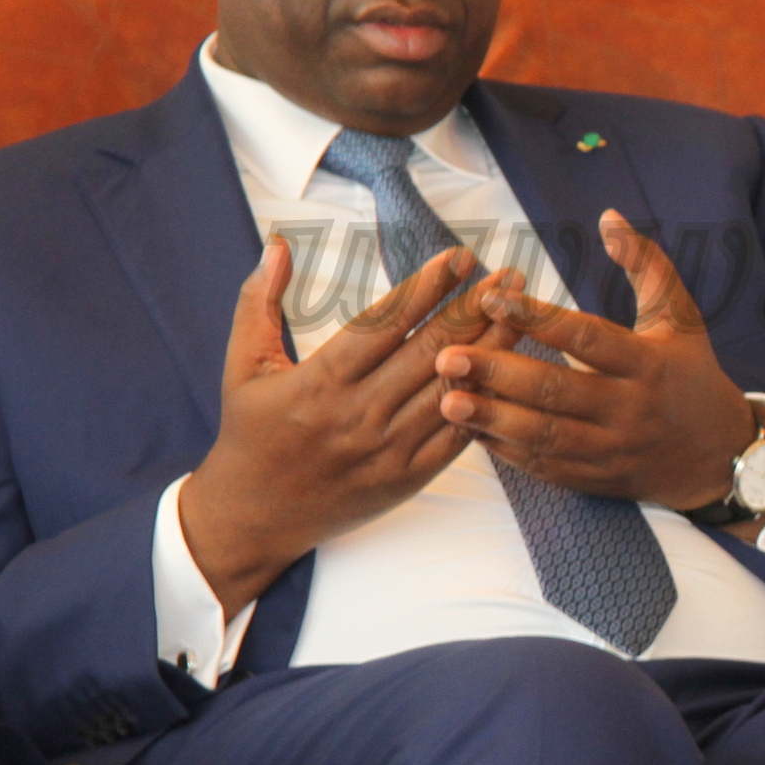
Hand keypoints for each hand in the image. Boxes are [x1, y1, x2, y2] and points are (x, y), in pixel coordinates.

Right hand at [179, 239, 519, 617]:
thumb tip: (277, 246)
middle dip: (475, 308)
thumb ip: (259, 303)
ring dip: (492, 349)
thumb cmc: (249, 435)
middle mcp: (359, 414)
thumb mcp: (243, 367)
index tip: (460, 257)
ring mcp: (388, 450)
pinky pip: (457, 437)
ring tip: (522, 313)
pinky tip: (511, 373)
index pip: (385, 324)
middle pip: (430, 352)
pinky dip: (486, 403)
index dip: (427, 288)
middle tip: (511, 275)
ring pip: (452, 391)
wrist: (253, 518)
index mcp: (320, 382)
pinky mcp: (407, 479)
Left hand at [436, 209, 759, 512]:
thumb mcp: (680, 317)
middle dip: (498, 373)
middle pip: (556, 390)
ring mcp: (612, 448)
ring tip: (447, 398)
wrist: (722, 457)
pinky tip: (471, 430)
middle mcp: (629, 408)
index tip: (492, 297)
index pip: (587, 337)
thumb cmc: (693, 375)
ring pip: (545, 434)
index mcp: (647, 363)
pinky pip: (546, 466)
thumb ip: (646, 264)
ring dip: (493, 418)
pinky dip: (507, 450)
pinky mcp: (598, 478)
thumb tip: (608, 216)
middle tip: (449, 356)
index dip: (538, 318)